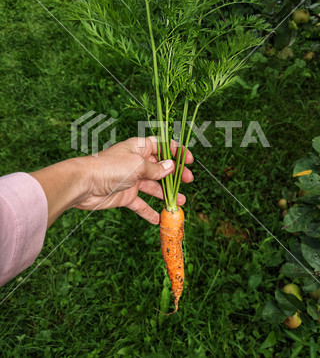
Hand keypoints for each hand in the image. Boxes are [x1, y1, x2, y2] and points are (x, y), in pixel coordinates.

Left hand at [31, 136, 193, 227]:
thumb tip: (171, 167)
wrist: (84, 184)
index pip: (162, 146)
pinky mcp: (125, 196)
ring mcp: (131, 180)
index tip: (189, 159)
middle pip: (160, 168)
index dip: (176, 151)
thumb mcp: (138, 165)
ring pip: (153, 187)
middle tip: (188, 181)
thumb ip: (156, 169)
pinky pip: (140, 204)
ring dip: (166, 194)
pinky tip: (159, 219)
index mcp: (139, 148)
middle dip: (175, 175)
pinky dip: (149, 211)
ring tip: (180, 203)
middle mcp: (136, 163)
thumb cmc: (110, 167)